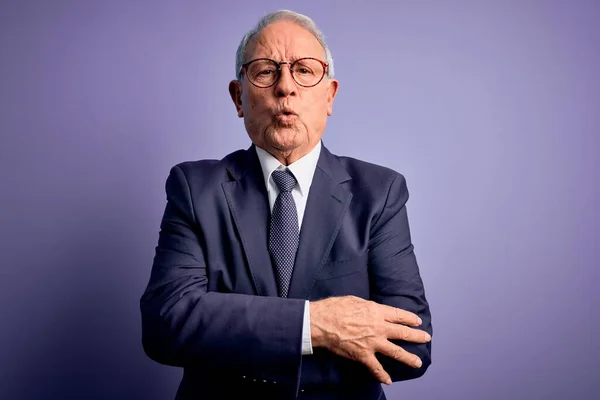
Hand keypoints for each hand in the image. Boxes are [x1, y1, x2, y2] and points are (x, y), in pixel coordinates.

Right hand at [309, 295, 430, 384]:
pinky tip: (388, 380)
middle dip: (417, 336)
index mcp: (377, 312)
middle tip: (426, 338)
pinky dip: (382, 375)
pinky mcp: (364, 355)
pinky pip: (376, 368)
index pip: (399, 315)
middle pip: (403, 333)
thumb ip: (368, 307)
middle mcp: (379, 328)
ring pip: (396, 352)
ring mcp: (373, 343)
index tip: (417, 321)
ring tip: (417, 362)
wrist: (323, 323)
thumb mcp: (355, 300)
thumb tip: (373, 310)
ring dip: (408, 358)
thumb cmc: (336, 308)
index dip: (410, 318)